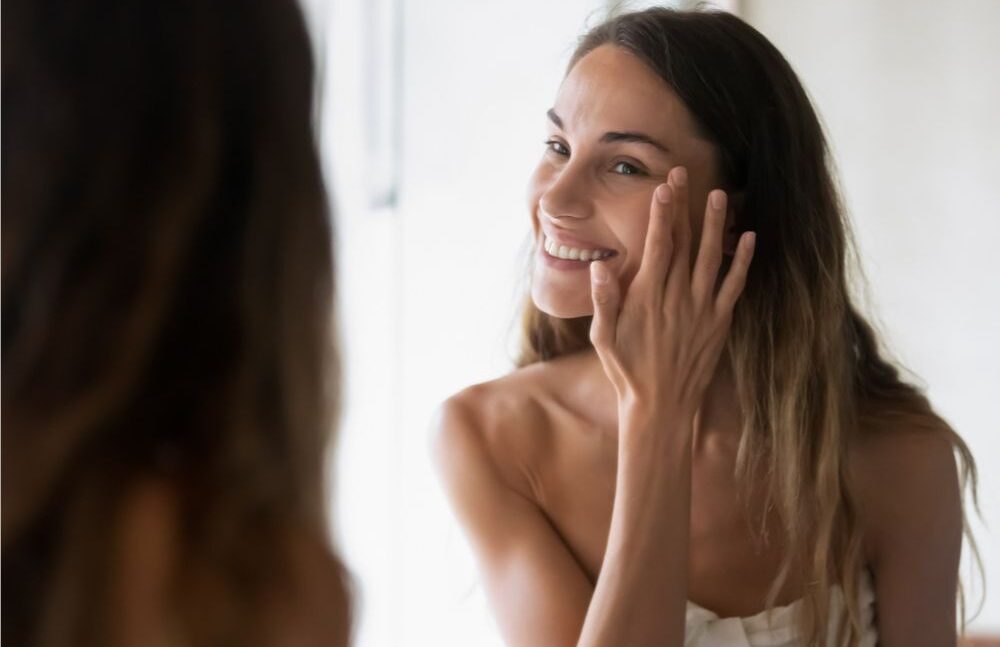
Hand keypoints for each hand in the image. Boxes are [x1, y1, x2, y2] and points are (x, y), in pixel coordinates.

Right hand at [588, 166, 755, 424]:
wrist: (661, 406)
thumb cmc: (627, 371)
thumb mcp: (603, 338)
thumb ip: (604, 300)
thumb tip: (600, 267)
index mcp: (648, 297)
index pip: (658, 245)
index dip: (662, 214)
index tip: (664, 187)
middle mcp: (678, 297)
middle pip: (684, 243)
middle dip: (684, 207)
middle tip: (685, 174)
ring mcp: (702, 309)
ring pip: (712, 257)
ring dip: (716, 225)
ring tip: (719, 195)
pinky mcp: (719, 323)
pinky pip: (734, 286)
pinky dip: (743, 261)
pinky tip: (749, 238)